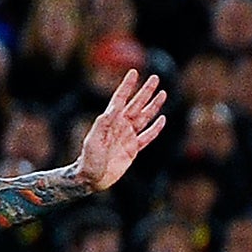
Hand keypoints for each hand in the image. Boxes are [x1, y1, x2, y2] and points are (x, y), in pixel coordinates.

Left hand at [75, 70, 165, 191]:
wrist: (91, 178)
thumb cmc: (88, 159)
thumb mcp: (93, 141)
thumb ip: (102, 125)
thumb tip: (112, 109)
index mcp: (110, 121)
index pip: (121, 99)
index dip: (128, 86)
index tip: (134, 72)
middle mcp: (120, 126)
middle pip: (136, 104)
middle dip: (146, 91)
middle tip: (156, 78)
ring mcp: (128, 137)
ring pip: (144, 117)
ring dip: (153, 106)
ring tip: (163, 94)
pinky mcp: (133, 149)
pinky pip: (147, 137)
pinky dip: (155, 129)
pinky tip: (162, 120)